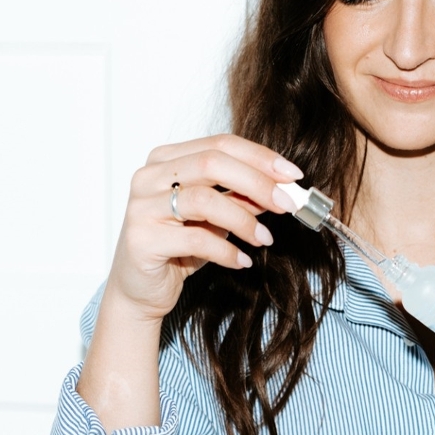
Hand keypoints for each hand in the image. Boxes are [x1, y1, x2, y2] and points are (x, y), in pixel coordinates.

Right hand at [103, 134, 303, 321]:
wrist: (141, 290)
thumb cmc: (179, 247)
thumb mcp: (216, 217)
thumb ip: (240, 197)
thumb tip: (280, 188)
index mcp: (167, 159)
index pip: (220, 144)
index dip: (260, 157)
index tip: (293, 175)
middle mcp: (149, 176)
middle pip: (213, 163)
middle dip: (258, 183)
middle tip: (287, 204)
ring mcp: (142, 206)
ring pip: (205, 200)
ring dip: (244, 220)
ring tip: (264, 239)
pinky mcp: (142, 238)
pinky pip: (195, 239)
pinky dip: (227, 250)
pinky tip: (241, 260)